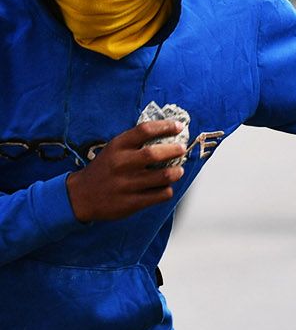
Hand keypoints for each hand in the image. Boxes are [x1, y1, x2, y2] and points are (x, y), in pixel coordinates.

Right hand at [65, 121, 185, 222]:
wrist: (80, 196)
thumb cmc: (105, 170)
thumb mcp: (113, 150)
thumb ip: (136, 143)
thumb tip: (169, 134)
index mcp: (116, 147)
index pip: (144, 130)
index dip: (165, 126)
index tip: (179, 126)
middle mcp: (121, 164)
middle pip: (154, 154)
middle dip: (174, 150)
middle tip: (181, 149)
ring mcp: (126, 184)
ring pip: (163, 176)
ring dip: (176, 172)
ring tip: (178, 171)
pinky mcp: (131, 202)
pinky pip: (161, 194)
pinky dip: (167, 190)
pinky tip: (164, 187)